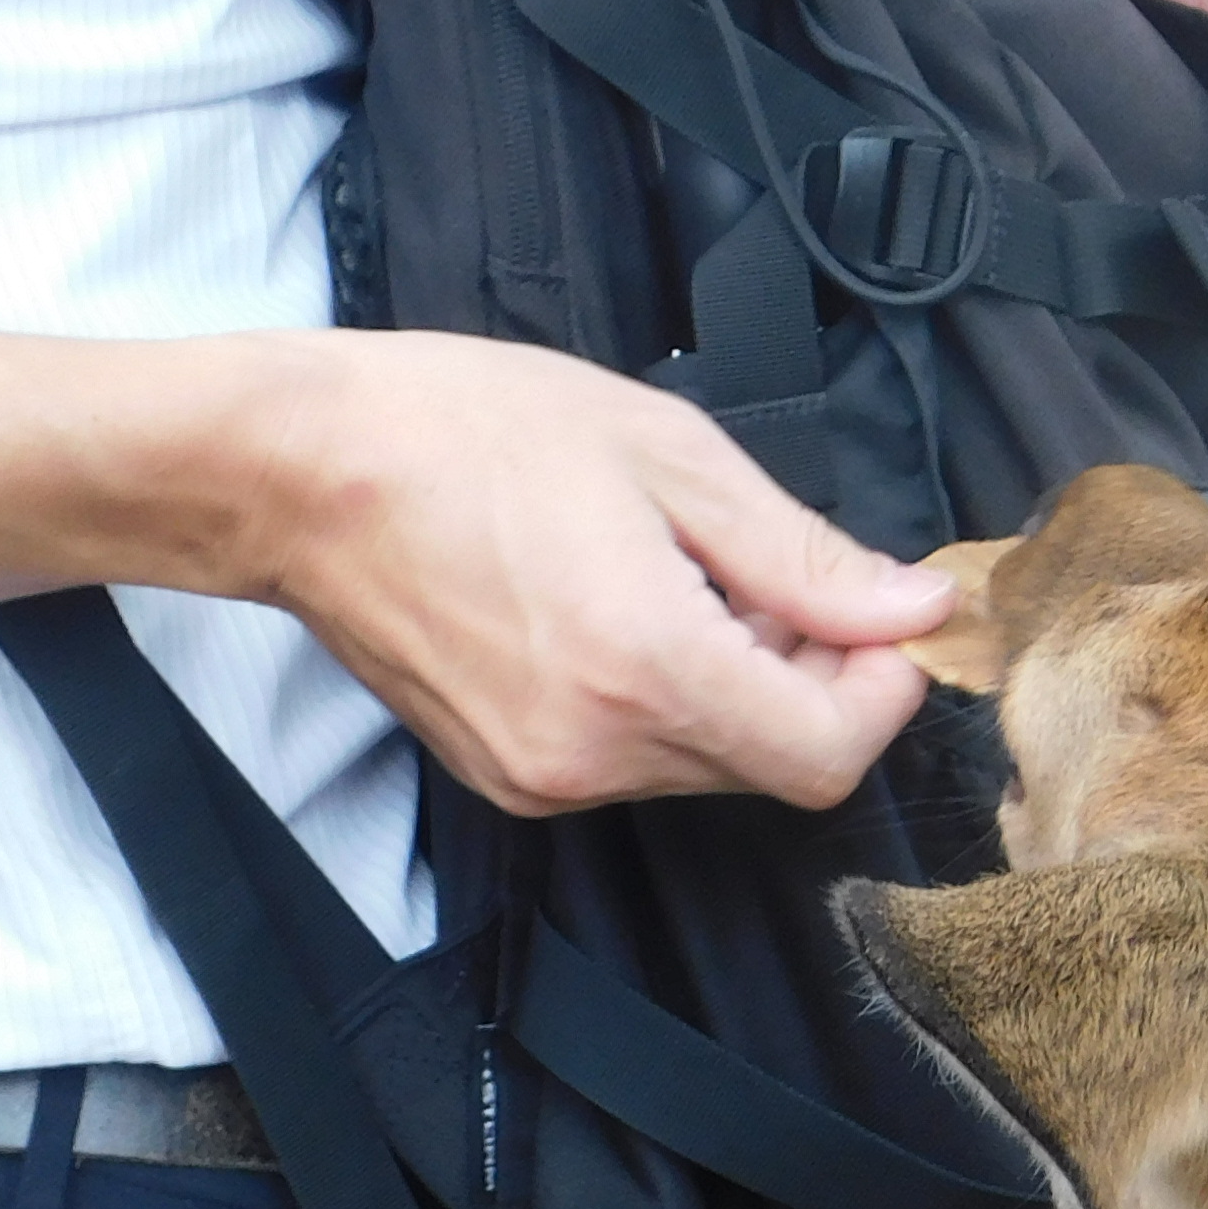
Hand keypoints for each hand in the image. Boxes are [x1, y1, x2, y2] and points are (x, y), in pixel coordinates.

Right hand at [240, 339, 946, 815]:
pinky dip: (664, 704)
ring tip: (683, 581)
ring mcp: (544, 776)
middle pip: (773, 766)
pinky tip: (622, 615)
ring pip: (707, 769)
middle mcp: (596, 750)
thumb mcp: (666, 455)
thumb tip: (911, 609)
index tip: (879, 625)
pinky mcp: (508, 777)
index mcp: (648, 667)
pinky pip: (633, 764)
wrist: (296, 472)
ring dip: (736, 690)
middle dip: (809, 681)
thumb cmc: (462, 431)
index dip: (879, 694)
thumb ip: (802, 555)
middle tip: (775, 579)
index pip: (827, 755)